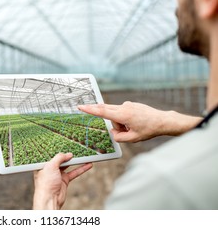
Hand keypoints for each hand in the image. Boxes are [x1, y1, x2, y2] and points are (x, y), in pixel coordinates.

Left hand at [33, 153, 92, 209]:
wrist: (50, 199)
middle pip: (61, 159)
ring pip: (69, 166)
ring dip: (76, 161)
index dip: (57, 149)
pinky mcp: (64, 180)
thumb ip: (59, 158)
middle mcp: (50, 169)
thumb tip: (68, 154)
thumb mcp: (51, 166)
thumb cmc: (45, 183)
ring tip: (84, 155)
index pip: (51, 154)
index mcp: (43, 164)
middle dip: (68, 155)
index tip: (65, 144)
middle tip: (76, 149)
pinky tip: (88, 165)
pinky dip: (81, 169)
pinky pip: (74, 173)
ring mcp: (58, 175)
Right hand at [78, 101, 201, 142]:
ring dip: (121, 123)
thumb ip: (118, 137)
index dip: (90, 109)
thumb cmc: (149, 129)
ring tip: (135, 128)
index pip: (102, 111)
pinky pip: (122, 112)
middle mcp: (123, 107)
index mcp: (123, 115)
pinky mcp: (130, 104)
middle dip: (115, 124)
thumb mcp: (133, 139)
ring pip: (116, 115)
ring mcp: (127, 104)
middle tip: (127, 129)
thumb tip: (113, 132)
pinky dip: (125, 120)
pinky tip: (136, 123)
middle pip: (109, 114)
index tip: (80, 106)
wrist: (162, 120)